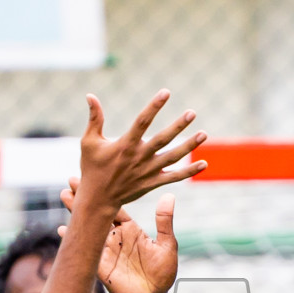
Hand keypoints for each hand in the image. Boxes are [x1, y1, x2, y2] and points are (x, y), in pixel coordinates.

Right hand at [62, 187, 179, 292]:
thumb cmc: (162, 274)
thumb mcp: (167, 245)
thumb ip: (164, 222)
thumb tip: (169, 196)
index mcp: (131, 230)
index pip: (115, 207)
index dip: (106, 193)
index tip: (97, 178)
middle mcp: (115, 238)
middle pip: (98, 214)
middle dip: (85, 198)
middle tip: (72, 180)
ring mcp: (106, 251)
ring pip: (89, 229)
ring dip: (77, 214)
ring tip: (64, 196)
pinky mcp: (100, 266)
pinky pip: (85, 251)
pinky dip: (74, 241)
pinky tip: (63, 230)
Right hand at [70, 90, 204, 216]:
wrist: (98, 199)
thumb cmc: (92, 168)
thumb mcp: (89, 142)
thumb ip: (94, 118)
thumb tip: (90, 95)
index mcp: (125, 145)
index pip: (142, 121)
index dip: (154, 106)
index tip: (166, 92)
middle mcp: (139, 157)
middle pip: (162, 139)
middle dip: (178, 126)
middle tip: (192, 113)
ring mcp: (148, 171)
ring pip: (172, 158)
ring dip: (189, 146)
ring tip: (204, 134)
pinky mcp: (153, 183)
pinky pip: (174, 177)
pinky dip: (189, 171)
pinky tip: (204, 163)